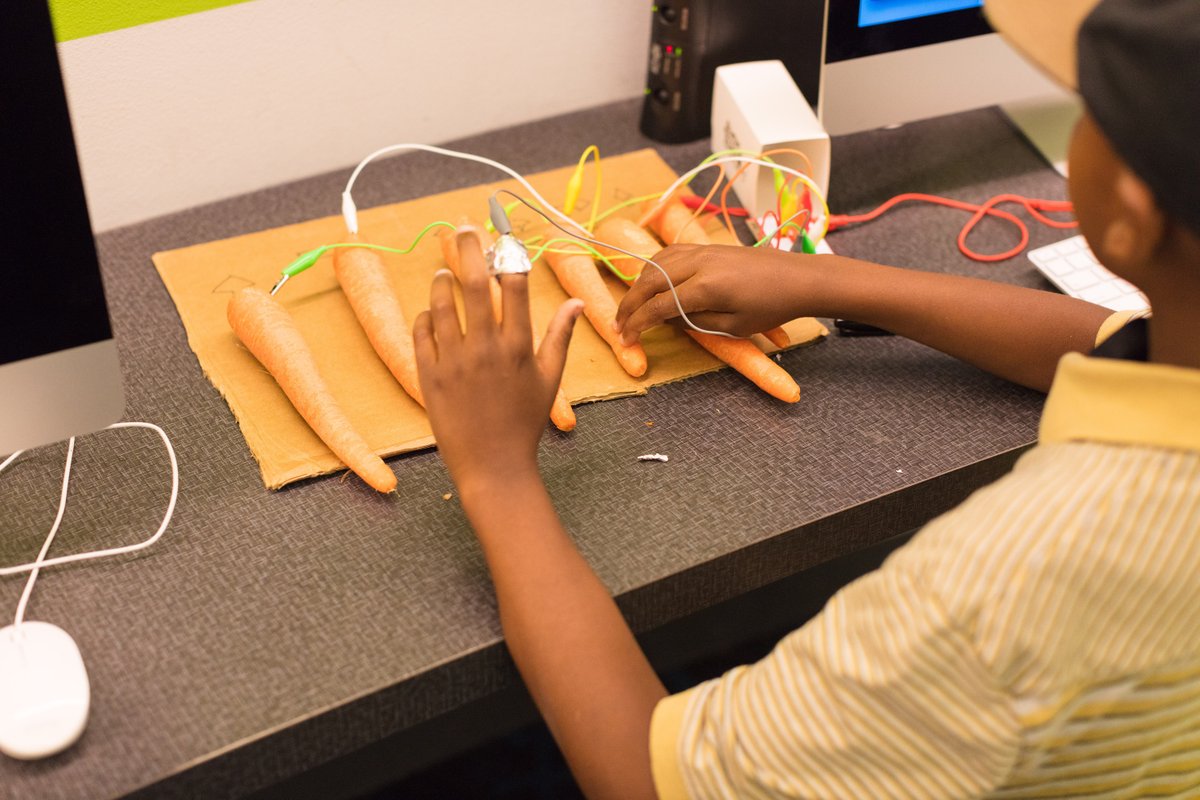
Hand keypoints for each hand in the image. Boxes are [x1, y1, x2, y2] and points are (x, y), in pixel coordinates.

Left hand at [414, 232, 582, 492]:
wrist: (493, 466)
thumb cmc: (525, 422)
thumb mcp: (549, 379)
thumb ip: (560, 336)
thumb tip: (576, 303)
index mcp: (518, 346)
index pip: (512, 285)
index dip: (506, 254)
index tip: (501, 237)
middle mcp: (485, 349)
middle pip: (472, 283)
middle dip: (466, 249)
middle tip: (462, 226)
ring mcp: (454, 362)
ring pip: (440, 305)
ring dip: (441, 281)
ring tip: (444, 273)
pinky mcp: (430, 377)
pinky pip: (421, 333)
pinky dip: (425, 317)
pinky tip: (431, 312)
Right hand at [613, 243, 811, 343]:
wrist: (799, 278)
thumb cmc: (771, 308)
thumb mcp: (732, 327)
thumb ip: (694, 322)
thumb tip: (665, 318)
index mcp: (706, 288)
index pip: (658, 306)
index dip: (637, 324)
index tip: (625, 339)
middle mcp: (699, 263)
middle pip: (650, 281)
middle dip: (629, 304)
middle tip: (618, 324)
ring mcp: (703, 250)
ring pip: (656, 262)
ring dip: (639, 284)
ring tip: (631, 306)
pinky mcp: (709, 246)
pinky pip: (671, 253)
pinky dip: (654, 267)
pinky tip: (651, 281)